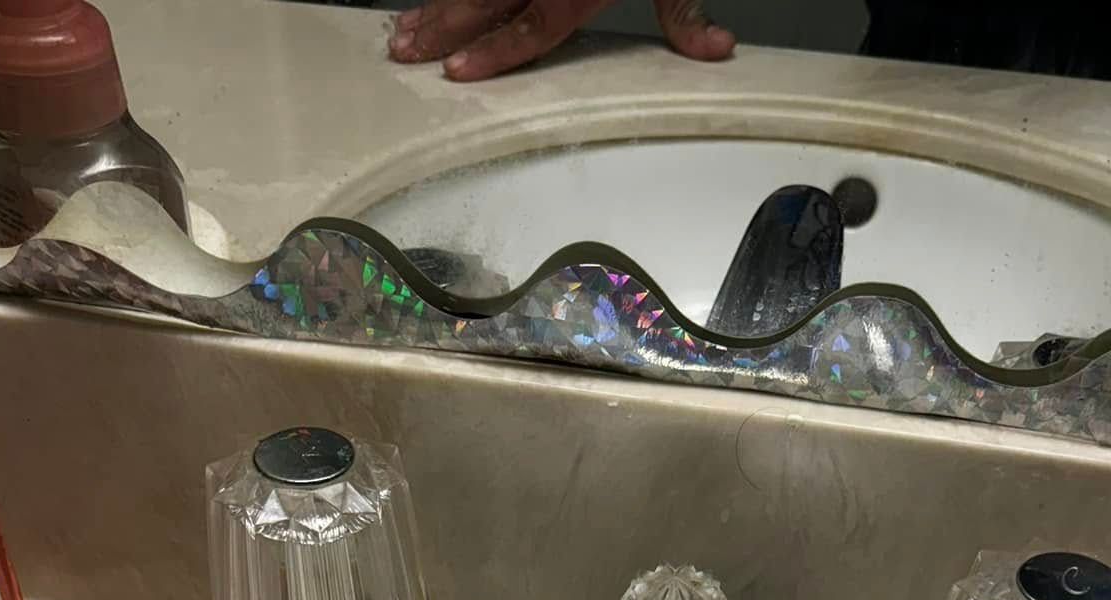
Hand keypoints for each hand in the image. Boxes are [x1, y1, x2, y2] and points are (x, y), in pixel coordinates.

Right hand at [388, 0, 735, 82]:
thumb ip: (684, 11)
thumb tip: (717, 52)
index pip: (530, 28)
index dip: (493, 53)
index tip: (457, 71)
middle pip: (485, 2)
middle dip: (443, 30)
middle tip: (406, 55)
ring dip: (436, 6)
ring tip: (403, 33)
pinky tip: (425, 0)